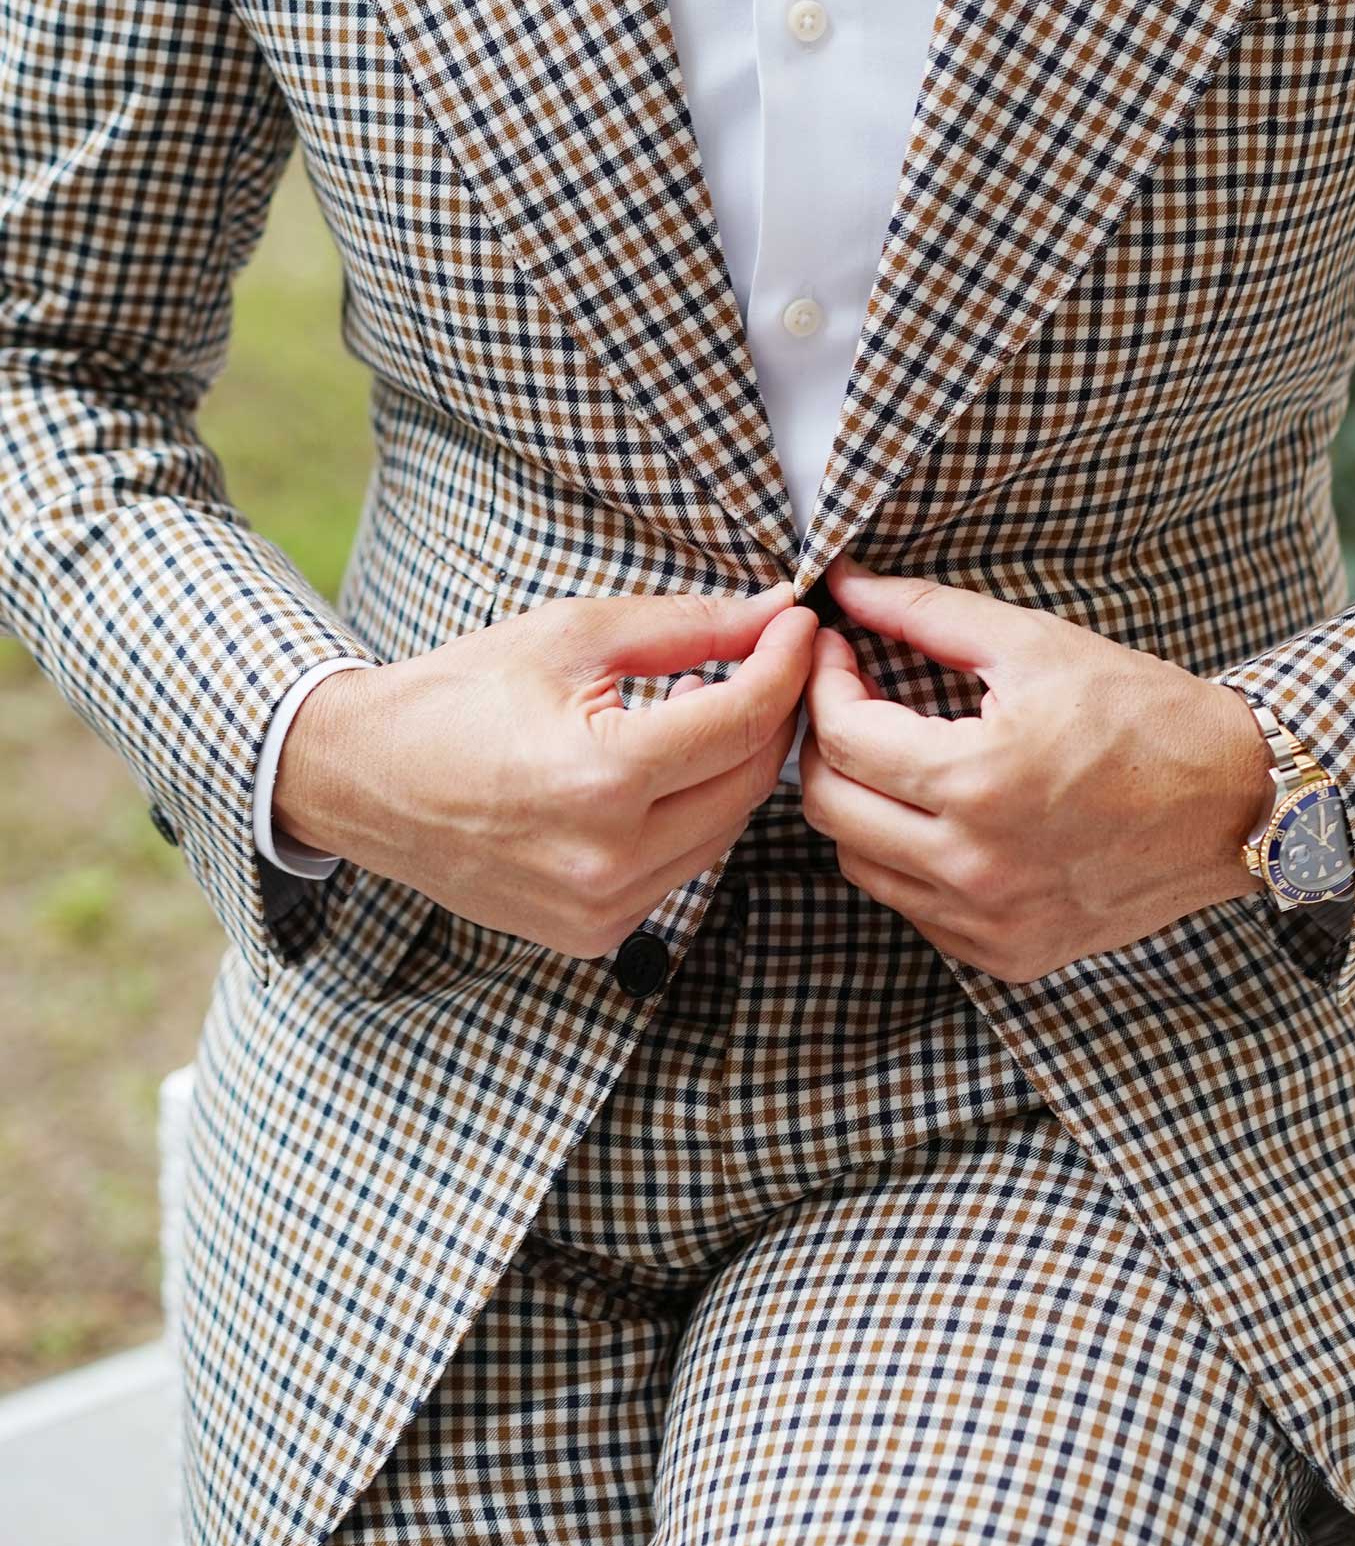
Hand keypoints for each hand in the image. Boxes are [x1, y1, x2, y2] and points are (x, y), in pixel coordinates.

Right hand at [274, 582, 816, 957]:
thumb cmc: (459, 695)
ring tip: (707, 704)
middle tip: (768, 658)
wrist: (365, 778)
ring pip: (727, 830)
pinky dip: (694, 813)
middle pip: (749, 781)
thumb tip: (774, 611)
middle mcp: (607, 860)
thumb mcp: (573, 636)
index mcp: (601, 779)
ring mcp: (601, 909)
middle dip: (772, 713)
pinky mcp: (594, 933)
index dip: (786, 663)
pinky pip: (684, 867)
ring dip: (735, 766)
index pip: (743, 720)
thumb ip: (688, 625)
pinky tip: (666, 766)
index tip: (799, 625)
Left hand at [798, 555, 1272, 981]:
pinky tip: (942, 812)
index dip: (824, 684)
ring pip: (859, 862)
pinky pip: (911, 906)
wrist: (1236, 804)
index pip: (842, 738)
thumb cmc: (1144, 714)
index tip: (839, 653)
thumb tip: (846, 584)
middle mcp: (975, 866)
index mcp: (979, 781)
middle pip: (828, 806)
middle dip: (824, 742)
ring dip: (860, 802)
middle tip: (854, 700)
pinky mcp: (1007, 954)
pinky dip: (905, 856)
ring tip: (897, 754)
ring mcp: (989, 922)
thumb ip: (926, 612)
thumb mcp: (1035, 644)